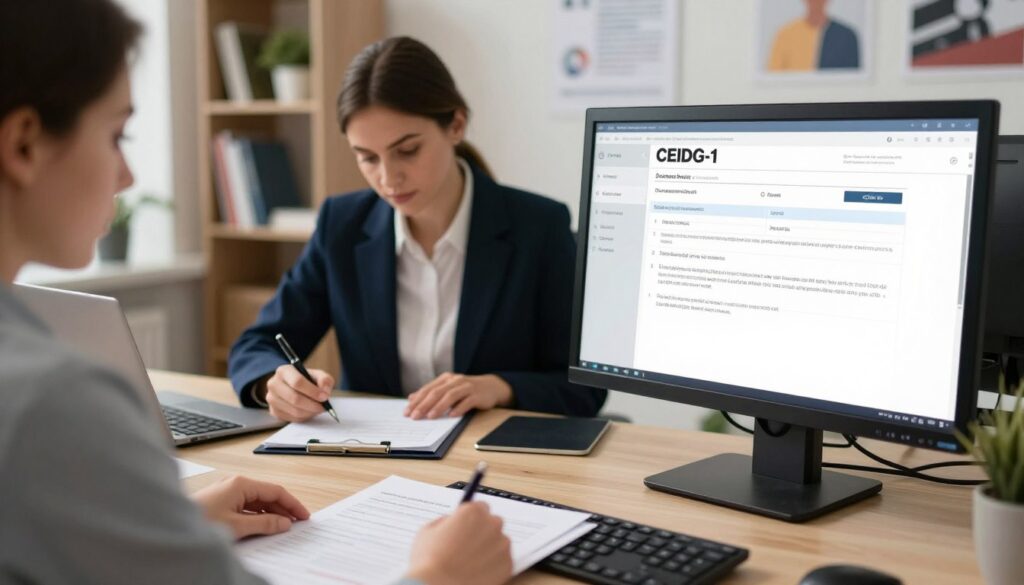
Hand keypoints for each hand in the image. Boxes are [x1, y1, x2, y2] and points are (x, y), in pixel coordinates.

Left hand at [193, 475, 309, 539]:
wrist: (171, 525)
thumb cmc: (200, 522)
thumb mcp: (237, 526)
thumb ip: (264, 524)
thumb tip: (284, 522)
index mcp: (241, 484)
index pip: (275, 491)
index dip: (292, 504)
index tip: (303, 516)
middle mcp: (235, 484)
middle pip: (267, 495)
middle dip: (283, 508)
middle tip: (297, 523)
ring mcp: (227, 492)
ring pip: (257, 501)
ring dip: (270, 513)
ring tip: (283, 526)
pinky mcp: (220, 501)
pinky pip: (246, 506)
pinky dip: (257, 515)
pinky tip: (263, 525)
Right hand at [263, 364, 334, 421]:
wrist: (293, 388)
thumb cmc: (306, 381)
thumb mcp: (317, 375)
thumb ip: (324, 380)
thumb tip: (324, 391)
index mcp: (284, 371)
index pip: (297, 382)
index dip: (312, 391)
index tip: (324, 397)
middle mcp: (274, 384)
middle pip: (295, 398)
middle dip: (312, 405)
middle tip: (323, 406)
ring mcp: (271, 398)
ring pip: (294, 410)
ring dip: (310, 412)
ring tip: (317, 408)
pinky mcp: (273, 411)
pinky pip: (291, 418)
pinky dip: (304, 417)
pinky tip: (309, 411)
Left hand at [405, 373, 512, 418]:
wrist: (491, 387)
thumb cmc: (466, 390)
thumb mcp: (448, 389)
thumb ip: (431, 392)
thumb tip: (411, 398)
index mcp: (446, 379)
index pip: (428, 389)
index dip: (417, 401)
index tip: (407, 412)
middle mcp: (455, 381)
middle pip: (437, 392)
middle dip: (424, 405)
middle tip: (415, 416)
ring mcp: (467, 387)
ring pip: (450, 396)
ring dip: (439, 407)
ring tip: (430, 416)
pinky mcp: (477, 395)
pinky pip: (467, 402)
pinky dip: (459, 408)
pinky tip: (451, 416)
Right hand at [406, 501, 511, 584]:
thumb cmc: (429, 561)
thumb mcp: (427, 531)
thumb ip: (445, 522)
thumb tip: (452, 522)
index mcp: (472, 512)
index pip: (480, 507)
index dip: (472, 518)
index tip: (467, 526)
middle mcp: (491, 524)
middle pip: (492, 522)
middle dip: (482, 531)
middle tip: (467, 546)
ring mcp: (502, 545)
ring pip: (498, 542)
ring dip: (489, 548)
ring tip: (470, 562)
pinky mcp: (508, 564)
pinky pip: (502, 560)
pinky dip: (493, 565)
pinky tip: (477, 572)